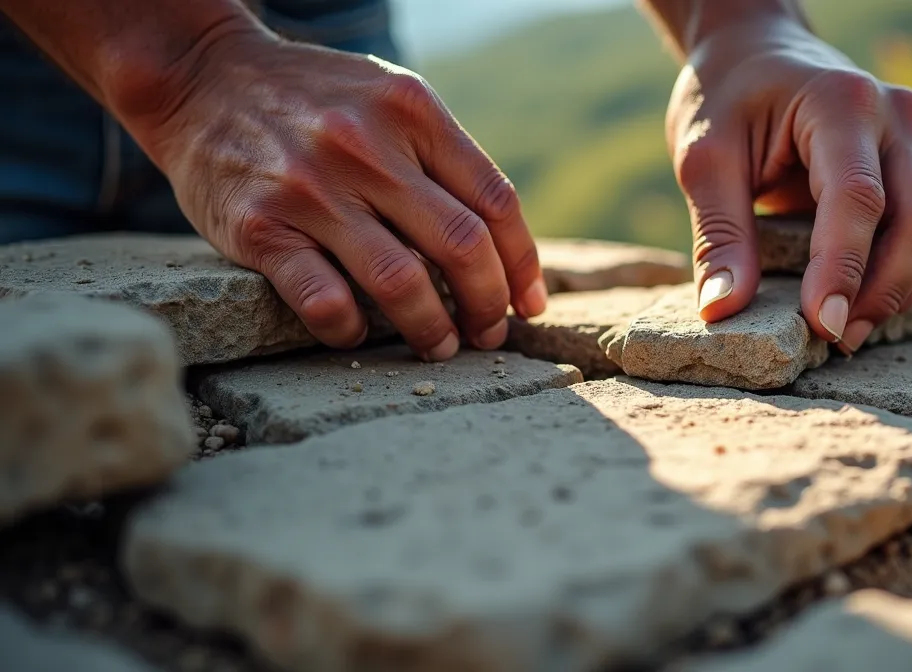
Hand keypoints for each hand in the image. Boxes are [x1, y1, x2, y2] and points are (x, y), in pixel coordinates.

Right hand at [131, 28, 546, 360]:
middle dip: (488, 304)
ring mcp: (312, 186)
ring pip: (402, 282)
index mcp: (413, 111)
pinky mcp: (261, 226)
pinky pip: (324, 301)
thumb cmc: (313, 100)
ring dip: (432, 329)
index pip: (495, 201)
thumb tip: (502, 245)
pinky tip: (357, 335)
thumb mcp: (387, 100)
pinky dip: (350, 330)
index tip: (530, 305)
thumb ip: (440, 157)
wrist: (200, 77)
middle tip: (488, 334)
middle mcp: (368, 146)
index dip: (522, 265)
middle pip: (462, 245)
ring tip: (440, 346)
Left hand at [665, 17, 911, 350]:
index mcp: (841, 102)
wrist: (760, 54)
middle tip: (836, 340)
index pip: (858, 198)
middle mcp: (899, 116)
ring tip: (860, 326)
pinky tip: (891, 295)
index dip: (845, 269)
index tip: (826, 327)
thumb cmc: (728, 101)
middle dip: (883, 292)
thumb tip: (724, 310)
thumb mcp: (704, 159)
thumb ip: (718, 234)